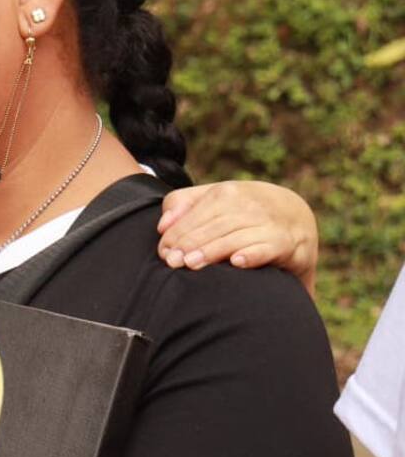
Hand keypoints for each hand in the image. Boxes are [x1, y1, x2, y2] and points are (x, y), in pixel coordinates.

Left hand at [156, 181, 317, 294]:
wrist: (294, 214)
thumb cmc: (241, 211)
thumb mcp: (213, 200)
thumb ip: (184, 206)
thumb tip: (162, 225)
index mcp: (226, 193)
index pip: (196, 214)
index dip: (178, 233)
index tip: (164, 252)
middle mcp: (249, 205)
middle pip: (214, 225)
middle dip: (191, 243)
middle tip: (173, 262)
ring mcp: (269, 223)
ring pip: (237, 236)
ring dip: (213, 251)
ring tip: (192, 264)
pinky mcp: (288, 243)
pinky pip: (270, 248)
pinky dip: (254, 254)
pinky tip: (237, 262)